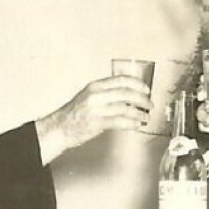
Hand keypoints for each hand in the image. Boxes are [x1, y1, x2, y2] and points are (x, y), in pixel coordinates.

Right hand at [34, 76, 151, 163]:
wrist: (59, 129)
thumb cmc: (74, 115)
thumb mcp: (88, 97)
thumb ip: (106, 94)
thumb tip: (127, 95)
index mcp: (95, 86)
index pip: (121, 80)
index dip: (137, 84)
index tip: (146, 89)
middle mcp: (95, 95)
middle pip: (126, 93)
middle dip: (142, 99)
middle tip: (149, 104)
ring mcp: (96, 109)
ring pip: (125, 107)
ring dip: (139, 113)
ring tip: (145, 117)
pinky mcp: (96, 123)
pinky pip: (119, 122)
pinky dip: (131, 123)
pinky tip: (136, 125)